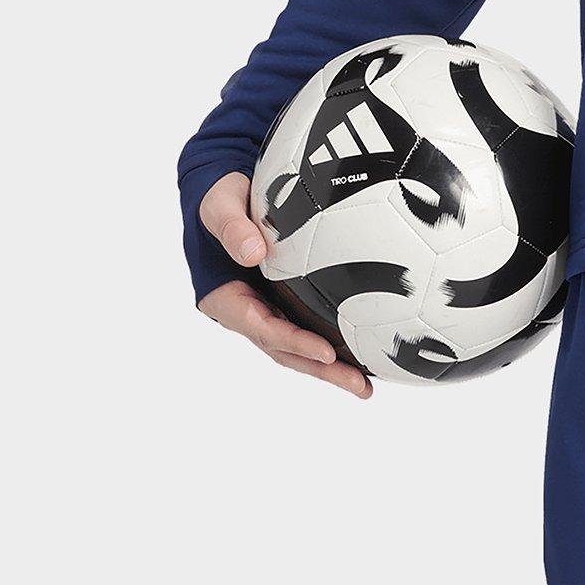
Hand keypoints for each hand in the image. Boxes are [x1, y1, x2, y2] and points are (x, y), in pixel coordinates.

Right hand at [196, 172, 370, 398]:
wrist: (227, 197)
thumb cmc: (221, 200)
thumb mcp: (219, 206)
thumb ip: (232, 227)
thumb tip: (253, 252)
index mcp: (226, 298)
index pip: (262, 329)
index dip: (293, 342)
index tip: (325, 352)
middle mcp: (247, 314)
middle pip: (285, 351)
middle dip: (321, 371)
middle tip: (358, 386)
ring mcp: (267, 314)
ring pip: (299, 349)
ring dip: (331, 369)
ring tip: (365, 387)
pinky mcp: (284, 308)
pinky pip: (310, 331)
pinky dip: (334, 348)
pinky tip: (364, 359)